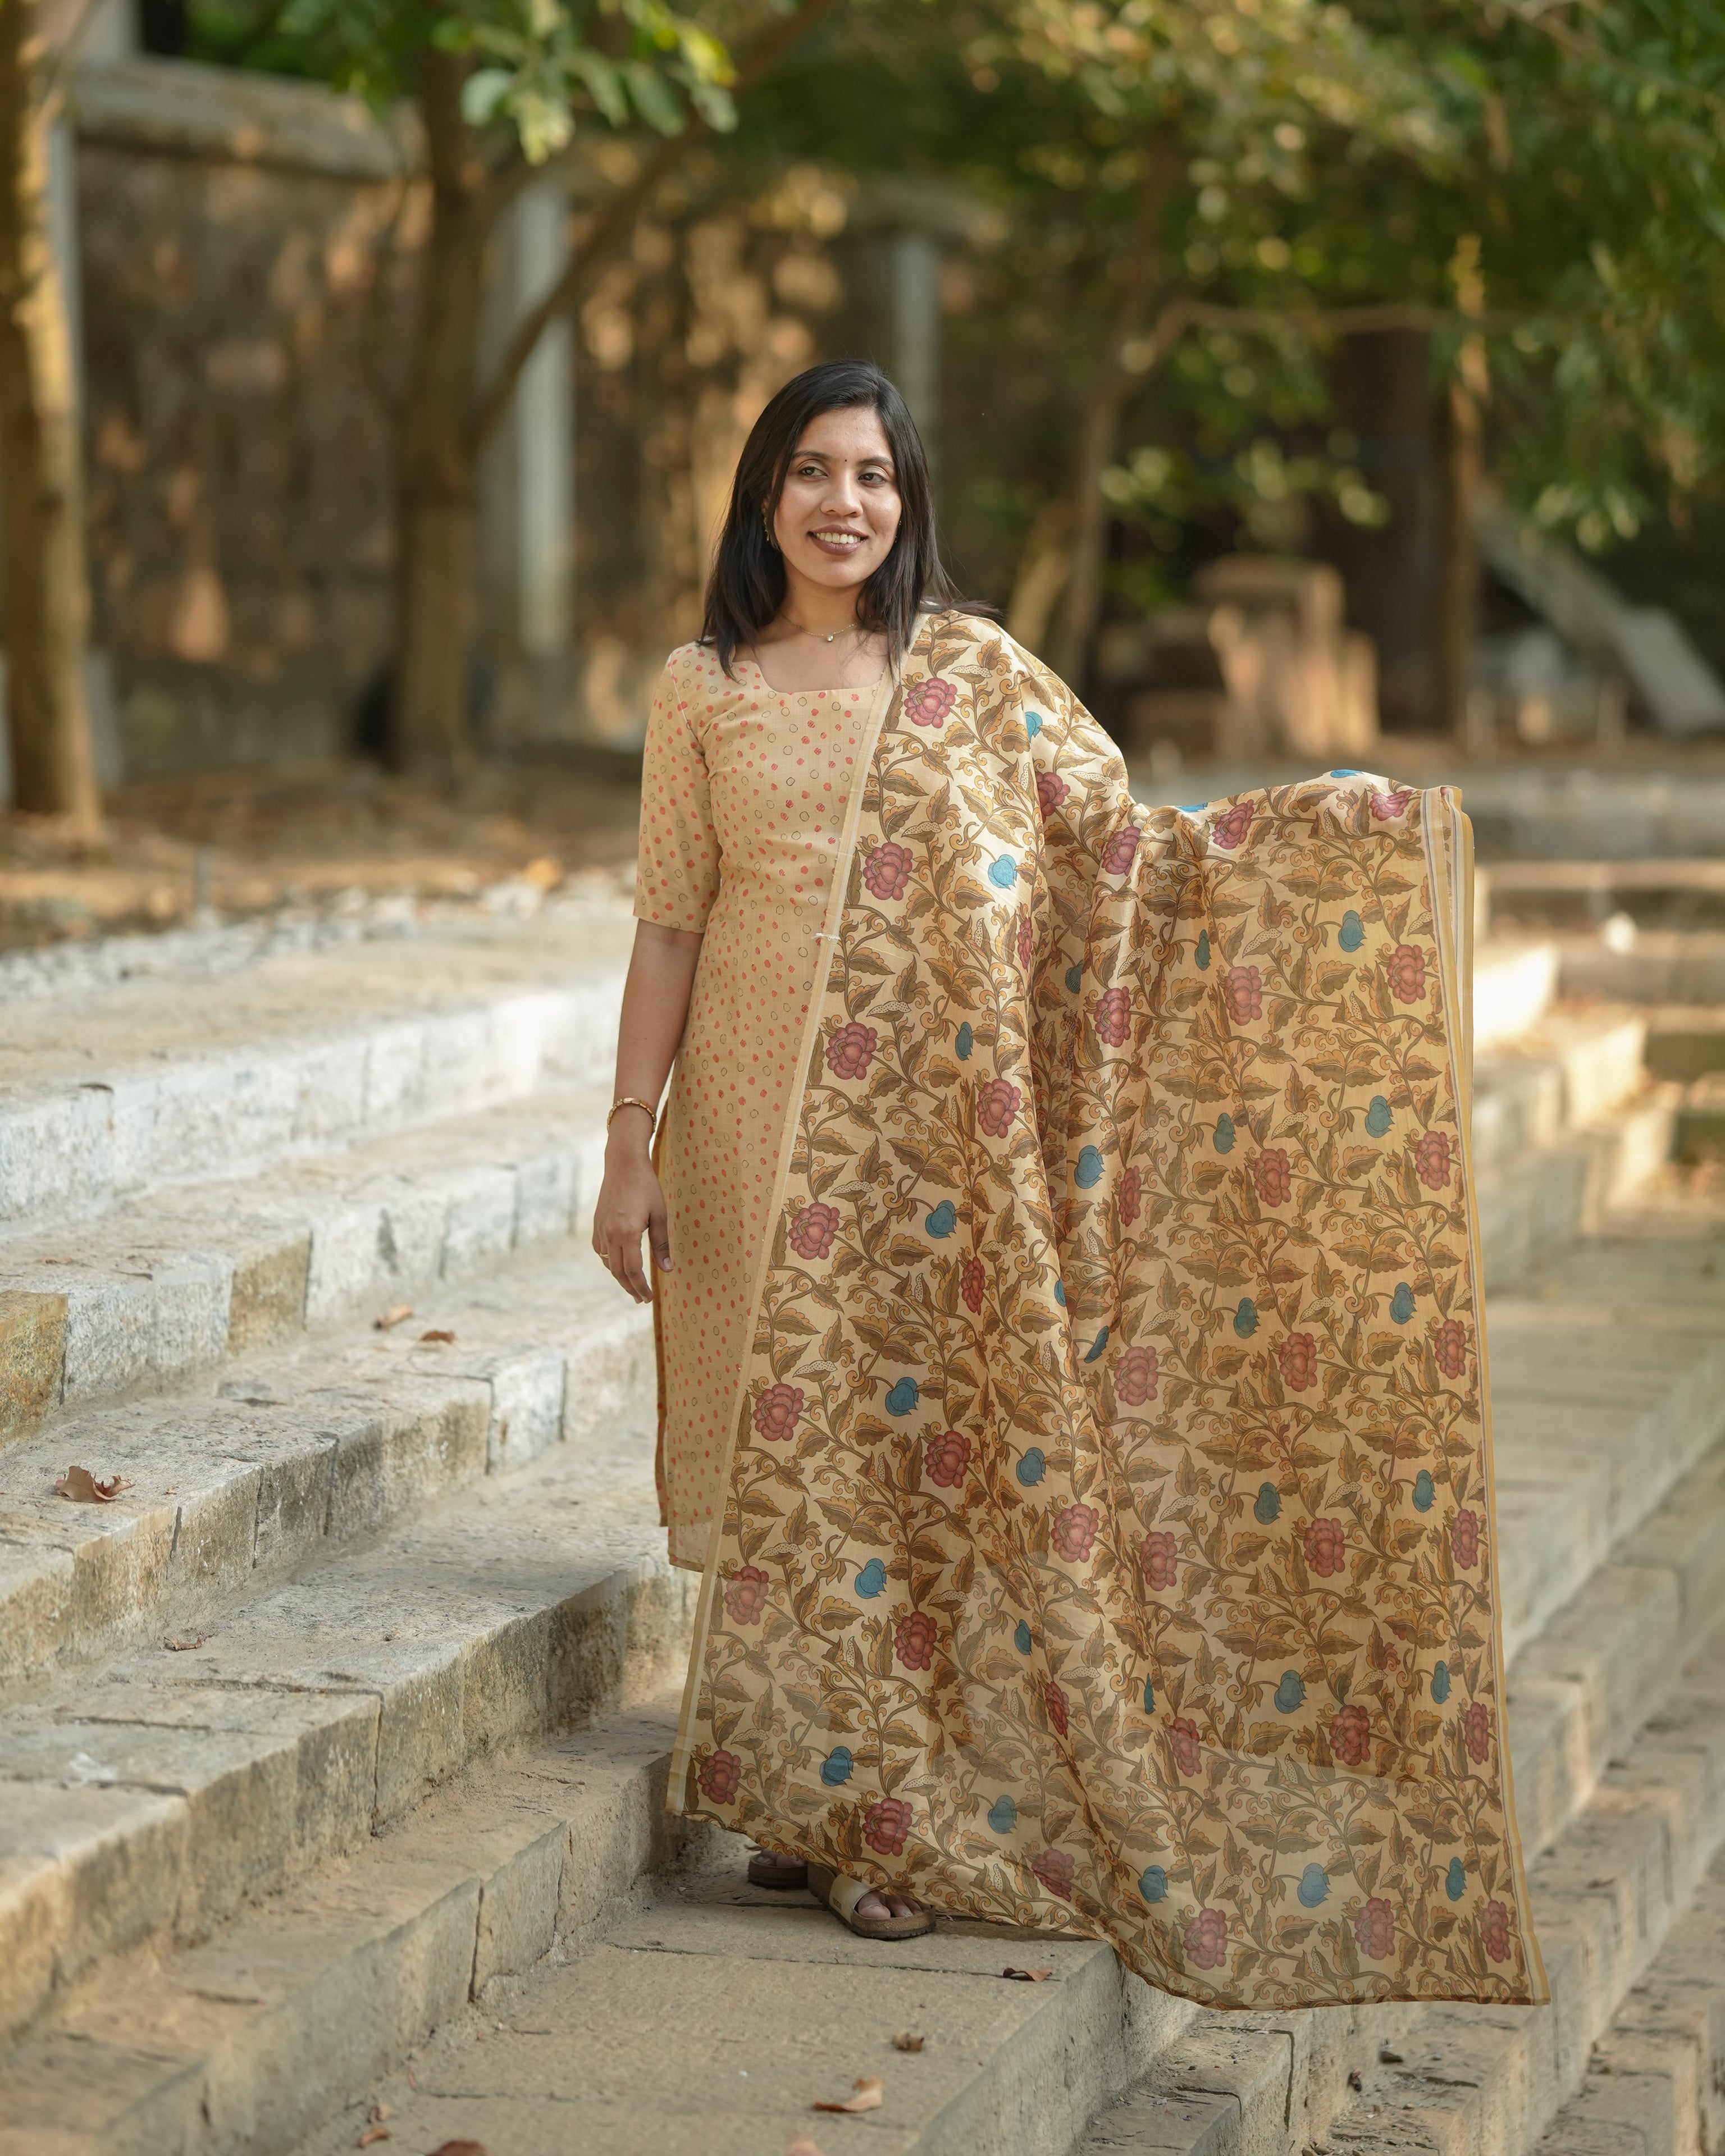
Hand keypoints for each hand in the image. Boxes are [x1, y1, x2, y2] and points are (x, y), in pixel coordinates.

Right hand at [591, 1138, 670, 1302]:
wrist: (623, 1164)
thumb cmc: (646, 1187)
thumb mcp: (660, 1215)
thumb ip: (661, 1245)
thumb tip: (667, 1270)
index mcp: (627, 1233)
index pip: (633, 1270)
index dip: (641, 1287)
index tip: (648, 1299)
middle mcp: (609, 1234)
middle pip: (618, 1272)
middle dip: (630, 1288)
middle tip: (642, 1299)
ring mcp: (600, 1229)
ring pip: (607, 1263)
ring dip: (620, 1277)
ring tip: (633, 1286)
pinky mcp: (596, 1224)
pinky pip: (600, 1251)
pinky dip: (610, 1262)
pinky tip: (619, 1266)